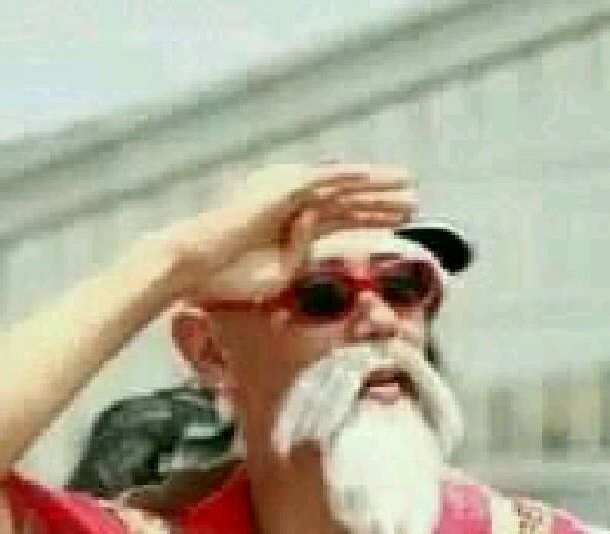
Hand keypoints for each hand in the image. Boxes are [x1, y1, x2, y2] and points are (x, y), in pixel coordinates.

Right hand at [145, 163, 415, 296]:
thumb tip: (313, 236)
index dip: (371, 216)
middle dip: (382, 200)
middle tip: (414, 201)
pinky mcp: (280, 190)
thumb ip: (300, 256)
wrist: (195, 267)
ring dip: (376, 187)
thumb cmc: (228, 279)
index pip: (341, 215)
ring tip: (408, 188)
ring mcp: (285, 191)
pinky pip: (323, 182)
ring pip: (342, 187)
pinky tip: (374, 177)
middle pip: (347, 199)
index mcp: (292, 222)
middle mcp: (292, 201)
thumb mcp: (278, 274)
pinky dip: (350, 178)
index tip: (400, 219)